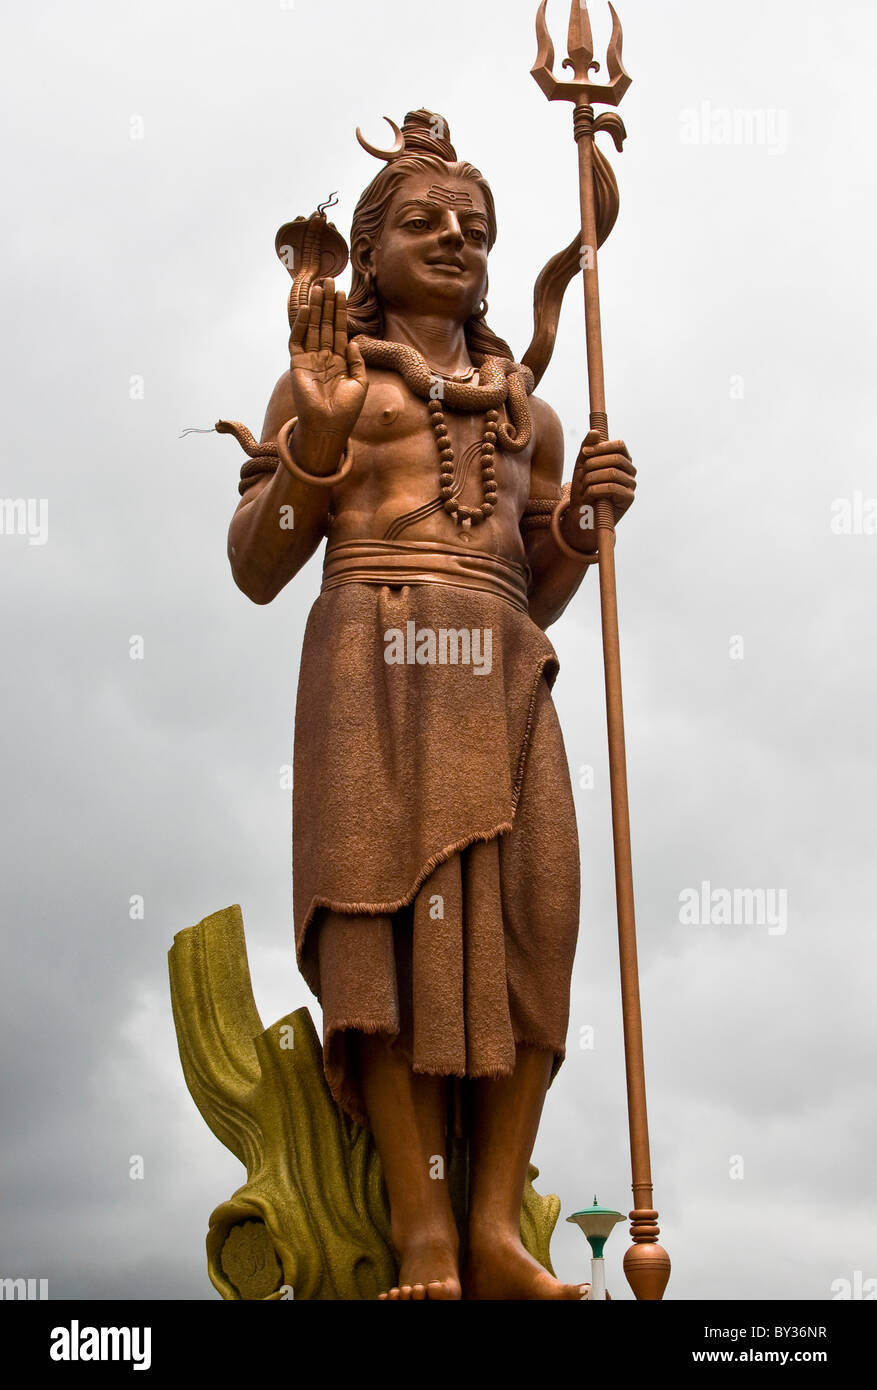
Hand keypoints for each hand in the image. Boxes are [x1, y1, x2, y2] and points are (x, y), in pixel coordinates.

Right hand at [289, 278, 367, 456]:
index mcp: (338, 361)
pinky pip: (298, 340)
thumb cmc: (347, 410)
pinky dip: (302, 324)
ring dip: (316, 307)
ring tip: (319, 287)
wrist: (330, 426)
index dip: (340, 312)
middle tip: (329, 280)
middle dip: (327, 303)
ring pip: (312, 327)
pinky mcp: (297, 364)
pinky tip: (308, 308)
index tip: (342, 292)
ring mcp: (310, 360)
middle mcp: (323, 357)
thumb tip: (352, 340)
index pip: (338, 330)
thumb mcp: (360, 383)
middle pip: (324, 324)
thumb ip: (357, 361)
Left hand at [563, 430, 635, 552]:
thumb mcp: (582, 465)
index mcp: (622, 459)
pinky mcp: (629, 498)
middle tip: (582, 473)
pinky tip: (588, 494)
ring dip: (592, 478)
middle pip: (616, 459)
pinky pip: (613, 488)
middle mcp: (630, 471)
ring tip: (583, 486)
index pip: (619, 445)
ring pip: (612, 473)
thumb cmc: (584, 487)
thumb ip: (587, 448)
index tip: (584, 453)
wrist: (582, 514)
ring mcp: (631, 484)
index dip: (602, 447)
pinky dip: (596, 489)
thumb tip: (595, 432)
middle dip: (594, 464)